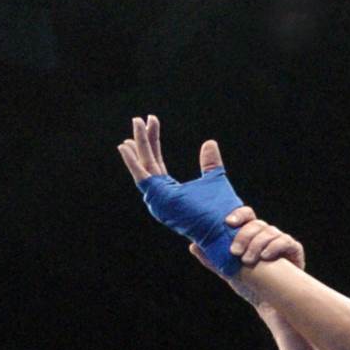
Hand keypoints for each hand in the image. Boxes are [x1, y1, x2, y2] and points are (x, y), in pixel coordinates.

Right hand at [116, 115, 244, 275]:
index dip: (153, 141)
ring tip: (135, 123)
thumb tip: (209, 142)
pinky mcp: (159, 199)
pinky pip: (141, 177)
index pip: (156, 162)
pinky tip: (125, 146)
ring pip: (143, 165)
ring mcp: (158, 198)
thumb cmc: (221, 212)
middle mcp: (160, 196)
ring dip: (138, 144)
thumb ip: (209, 162)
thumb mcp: (214, 180)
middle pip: (148, 161)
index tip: (152, 122)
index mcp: (170, 191)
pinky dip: (132, 161)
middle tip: (139, 118)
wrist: (223, 231)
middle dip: (143, 139)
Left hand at [188, 212, 305, 308]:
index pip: (247, 216)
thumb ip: (213, 259)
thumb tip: (193, 245)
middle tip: (235, 252)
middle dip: (244, 236)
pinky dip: (275, 247)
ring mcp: (282, 242)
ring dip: (257, 244)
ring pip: (270, 232)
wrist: (271, 305)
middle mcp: (268, 235)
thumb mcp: (229, 271)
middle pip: (257, 224)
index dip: (238, 215)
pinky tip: (266, 257)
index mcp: (253, 235)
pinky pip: (286, 241)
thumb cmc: (251, 286)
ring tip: (248, 261)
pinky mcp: (294, 251)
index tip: (228, 223)